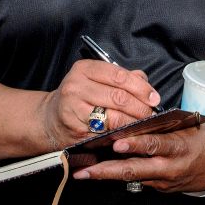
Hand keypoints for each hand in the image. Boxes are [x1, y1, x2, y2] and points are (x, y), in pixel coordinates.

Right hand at [38, 60, 159, 149]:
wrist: (51, 119)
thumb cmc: (79, 97)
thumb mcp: (95, 79)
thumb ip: (121, 78)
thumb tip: (145, 82)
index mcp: (84, 69)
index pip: (119, 76)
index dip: (140, 88)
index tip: (154, 97)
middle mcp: (76, 87)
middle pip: (118, 97)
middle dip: (140, 107)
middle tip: (150, 114)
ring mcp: (74, 109)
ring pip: (113, 117)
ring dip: (133, 123)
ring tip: (143, 124)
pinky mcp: (76, 130)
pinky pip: (106, 133)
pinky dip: (121, 135)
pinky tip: (128, 134)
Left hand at [73, 121, 204, 192]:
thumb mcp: (191, 125)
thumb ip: (165, 122)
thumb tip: (138, 114)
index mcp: (180, 147)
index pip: (155, 145)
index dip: (135, 144)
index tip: (116, 142)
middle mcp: (170, 168)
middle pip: (135, 170)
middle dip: (107, 171)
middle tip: (85, 170)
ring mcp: (165, 181)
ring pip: (133, 178)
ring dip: (108, 176)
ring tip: (84, 173)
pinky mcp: (163, 188)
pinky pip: (139, 181)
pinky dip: (121, 177)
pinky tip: (102, 174)